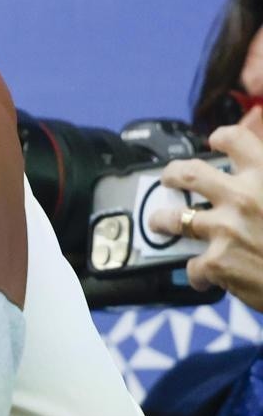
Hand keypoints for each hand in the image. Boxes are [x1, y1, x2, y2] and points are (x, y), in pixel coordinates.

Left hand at [154, 124, 262, 305]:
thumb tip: (256, 173)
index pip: (235, 139)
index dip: (222, 138)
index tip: (215, 141)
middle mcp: (243, 197)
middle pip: (187, 173)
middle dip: (172, 175)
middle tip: (170, 180)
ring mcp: (226, 229)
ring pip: (174, 218)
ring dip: (163, 220)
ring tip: (161, 221)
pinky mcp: (217, 262)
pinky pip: (193, 266)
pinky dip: (198, 274)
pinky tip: (203, 277)